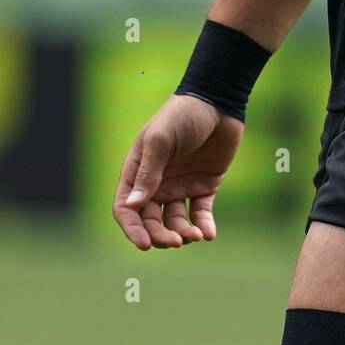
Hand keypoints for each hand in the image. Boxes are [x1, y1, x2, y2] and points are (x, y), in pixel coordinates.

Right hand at [112, 94, 243, 250]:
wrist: (218, 101)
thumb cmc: (182, 115)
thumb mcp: (161, 140)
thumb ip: (148, 173)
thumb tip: (133, 206)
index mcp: (138, 171)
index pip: (127, 208)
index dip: (133, 229)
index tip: (145, 244)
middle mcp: (156, 183)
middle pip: (150, 221)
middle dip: (160, 236)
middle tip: (175, 241)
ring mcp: (180, 185)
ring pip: (175, 221)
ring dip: (182, 233)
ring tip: (194, 236)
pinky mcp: (204, 186)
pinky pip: (200, 213)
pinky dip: (203, 226)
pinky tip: (207, 234)